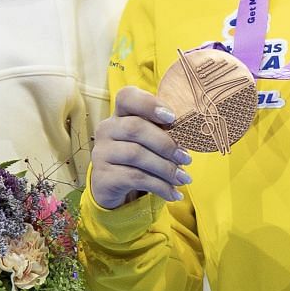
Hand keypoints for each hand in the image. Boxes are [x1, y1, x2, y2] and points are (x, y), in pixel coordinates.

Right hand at [90, 87, 190, 208]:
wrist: (115, 187)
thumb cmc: (139, 157)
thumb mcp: (150, 141)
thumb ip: (164, 132)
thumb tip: (188, 137)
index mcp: (120, 114)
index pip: (126, 97)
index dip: (149, 104)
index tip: (172, 117)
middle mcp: (106, 130)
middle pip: (135, 128)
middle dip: (166, 144)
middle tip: (186, 159)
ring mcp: (101, 153)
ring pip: (136, 154)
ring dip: (166, 168)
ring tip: (184, 178)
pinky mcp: (102, 177)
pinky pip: (135, 178)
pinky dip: (160, 186)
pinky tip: (173, 193)